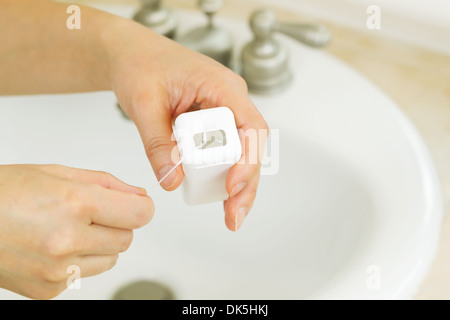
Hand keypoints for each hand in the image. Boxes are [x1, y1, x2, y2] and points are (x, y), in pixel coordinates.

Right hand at [0, 164, 152, 298]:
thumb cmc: (3, 193)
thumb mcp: (58, 173)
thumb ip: (106, 184)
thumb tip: (138, 195)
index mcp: (74, 203)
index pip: (139, 214)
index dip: (140, 207)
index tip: (135, 205)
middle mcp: (67, 240)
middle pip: (127, 238)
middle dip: (117, 223)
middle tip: (89, 213)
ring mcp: (58, 271)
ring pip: (111, 259)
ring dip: (100, 244)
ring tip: (68, 229)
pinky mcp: (48, 290)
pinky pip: (85, 275)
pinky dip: (79, 261)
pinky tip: (53, 246)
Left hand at [104, 19, 267, 230]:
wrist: (131, 54)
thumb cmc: (140, 64)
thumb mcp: (144, 104)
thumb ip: (158, 143)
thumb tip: (171, 180)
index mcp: (221, 86)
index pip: (251, 126)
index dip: (247, 159)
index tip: (231, 185)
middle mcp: (230, 99)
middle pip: (251, 146)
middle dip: (246, 183)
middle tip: (234, 215)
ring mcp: (224, 111)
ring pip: (242, 152)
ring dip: (239, 184)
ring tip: (232, 215)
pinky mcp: (213, 123)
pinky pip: (225, 150)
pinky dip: (223, 175)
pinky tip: (221, 197)